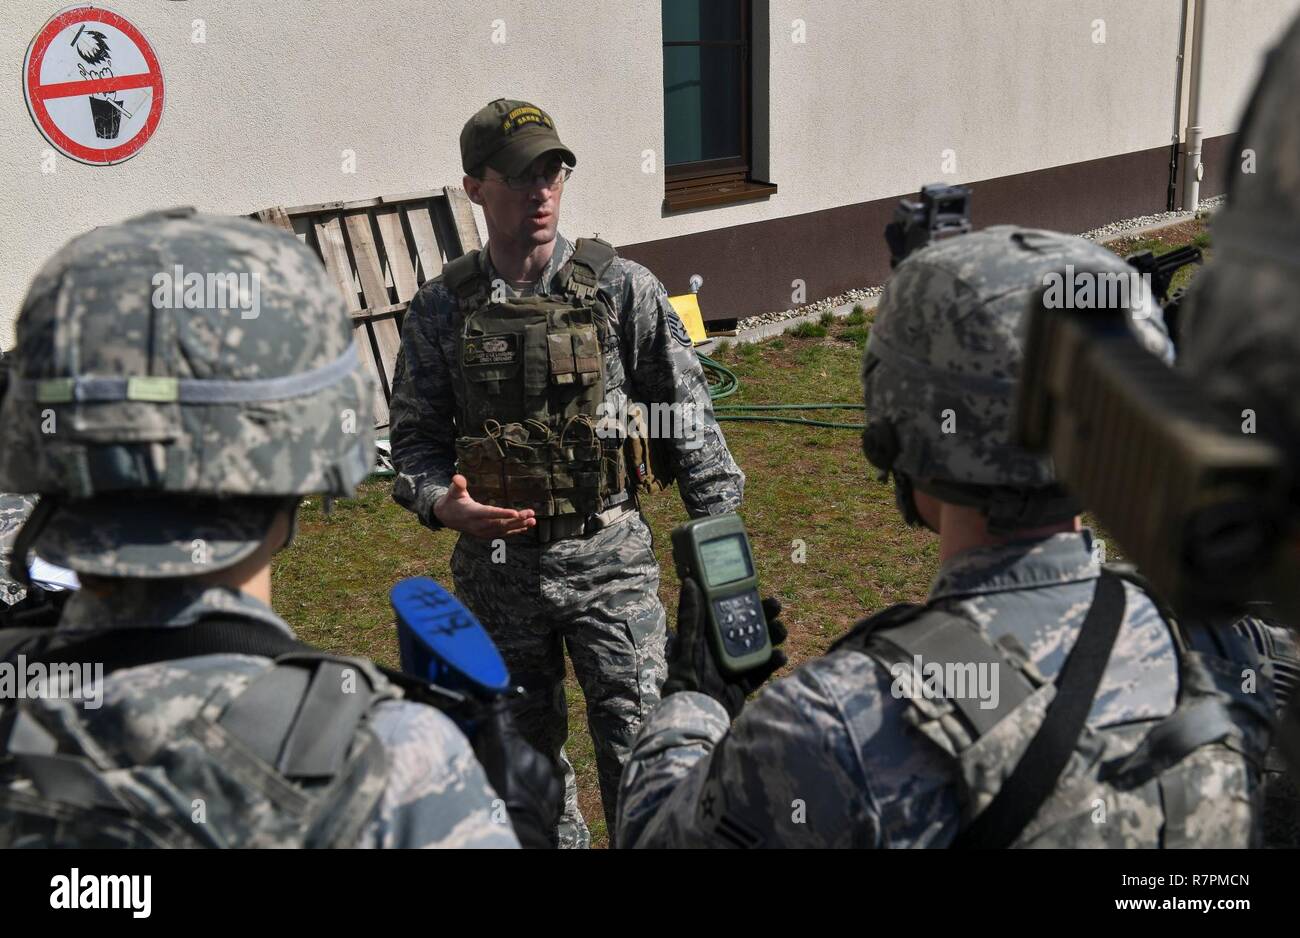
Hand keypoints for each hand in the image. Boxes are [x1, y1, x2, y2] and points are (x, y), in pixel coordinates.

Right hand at [433, 474, 535, 537]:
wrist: (447, 518)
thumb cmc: (452, 501)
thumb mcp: (453, 491)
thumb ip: (457, 485)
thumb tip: (457, 477)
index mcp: (472, 513)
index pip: (489, 513)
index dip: (502, 514)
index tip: (516, 513)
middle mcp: (478, 525)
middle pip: (500, 523)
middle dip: (517, 519)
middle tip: (530, 513)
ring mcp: (483, 532)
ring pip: (503, 530)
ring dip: (519, 526)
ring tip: (533, 521)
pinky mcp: (486, 534)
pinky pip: (502, 534)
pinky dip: (514, 531)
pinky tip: (525, 527)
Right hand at [471, 698, 562, 848]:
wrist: (516, 833)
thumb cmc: (488, 806)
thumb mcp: (474, 772)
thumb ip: (476, 749)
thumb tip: (473, 731)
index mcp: (507, 746)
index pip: (501, 714)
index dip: (496, 708)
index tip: (492, 702)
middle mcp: (529, 752)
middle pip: (514, 741)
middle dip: (506, 750)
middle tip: (494, 767)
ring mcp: (544, 769)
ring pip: (530, 760)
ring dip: (521, 768)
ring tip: (508, 788)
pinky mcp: (554, 785)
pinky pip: (542, 777)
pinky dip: (534, 783)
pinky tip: (522, 795)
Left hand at [662, 579, 787, 718]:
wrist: (696, 710)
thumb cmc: (689, 673)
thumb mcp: (689, 640)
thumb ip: (691, 614)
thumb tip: (689, 581)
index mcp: (709, 636)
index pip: (730, 613)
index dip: (745, 601)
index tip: (758, 590)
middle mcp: (723, 649)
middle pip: (748, 628)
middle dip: (764, 617)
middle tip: (777, 606)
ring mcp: (736, 666)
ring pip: (759, 647)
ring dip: (772, 637)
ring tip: (782, 630)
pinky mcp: (744, 684)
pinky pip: (762, 671)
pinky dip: (772, 663)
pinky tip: (781, 656)